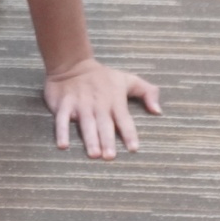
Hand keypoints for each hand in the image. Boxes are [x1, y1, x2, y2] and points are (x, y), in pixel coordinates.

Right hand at [42, 59, 161, 159]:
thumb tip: (158, 111)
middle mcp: (98, 103)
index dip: (129, 133)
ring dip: (90, 138)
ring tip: (93, 154)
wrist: (72, 63)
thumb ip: (147, 92)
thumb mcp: (128, 79)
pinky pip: (61, 119)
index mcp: (115, 100)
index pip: (124, 119)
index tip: (133, 148)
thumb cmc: (103, 77)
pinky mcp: (63, 104)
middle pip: (104, 124)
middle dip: (107, 140)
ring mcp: (80, 104)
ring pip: (86, 123)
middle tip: (110, 157)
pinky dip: (62, 131)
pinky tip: (63, 146)